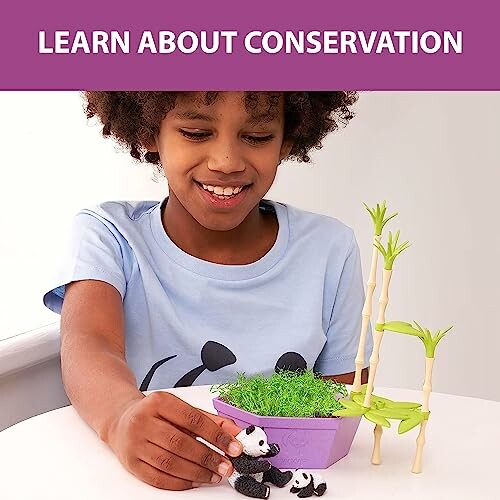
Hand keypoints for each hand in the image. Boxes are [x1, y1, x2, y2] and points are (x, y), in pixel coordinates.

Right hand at [105, 392, 242, 489]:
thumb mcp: (181, 409)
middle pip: (181, 443)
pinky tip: (195, 480)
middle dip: (208, 457)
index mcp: (159, 401)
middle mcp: (144, 421)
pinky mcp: (131, 463)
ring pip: (170, 463)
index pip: (193, 419)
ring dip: (197, 472)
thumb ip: (209, 420)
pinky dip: (180, 482)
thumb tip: (235, 432)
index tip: (234, 446)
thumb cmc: (156, 414)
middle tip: (226, 466)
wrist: (122, 420)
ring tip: (214, 475)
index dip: (216, 435)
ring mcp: (136, 443)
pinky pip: (158, 478)